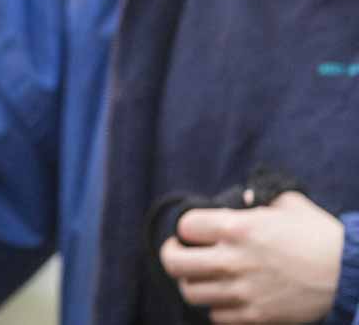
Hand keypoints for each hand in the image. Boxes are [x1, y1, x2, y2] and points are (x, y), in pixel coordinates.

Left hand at [159, 191, 344, 323]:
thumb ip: (259, 198)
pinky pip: (215, 316)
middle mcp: (233, 260)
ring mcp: (242, 290)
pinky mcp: (255, 316)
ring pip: (190, 292)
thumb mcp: (287, 203)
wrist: (350, 273)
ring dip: (193, 283)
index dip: (186, 227)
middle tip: (179, 253)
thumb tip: (244, 200)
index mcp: (237, 228)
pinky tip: (224, 297)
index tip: (192, 231)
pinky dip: (215, 307)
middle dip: (172, 256)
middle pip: (174, 263)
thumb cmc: (319, 235)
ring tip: (202, 277)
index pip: (185, 226)